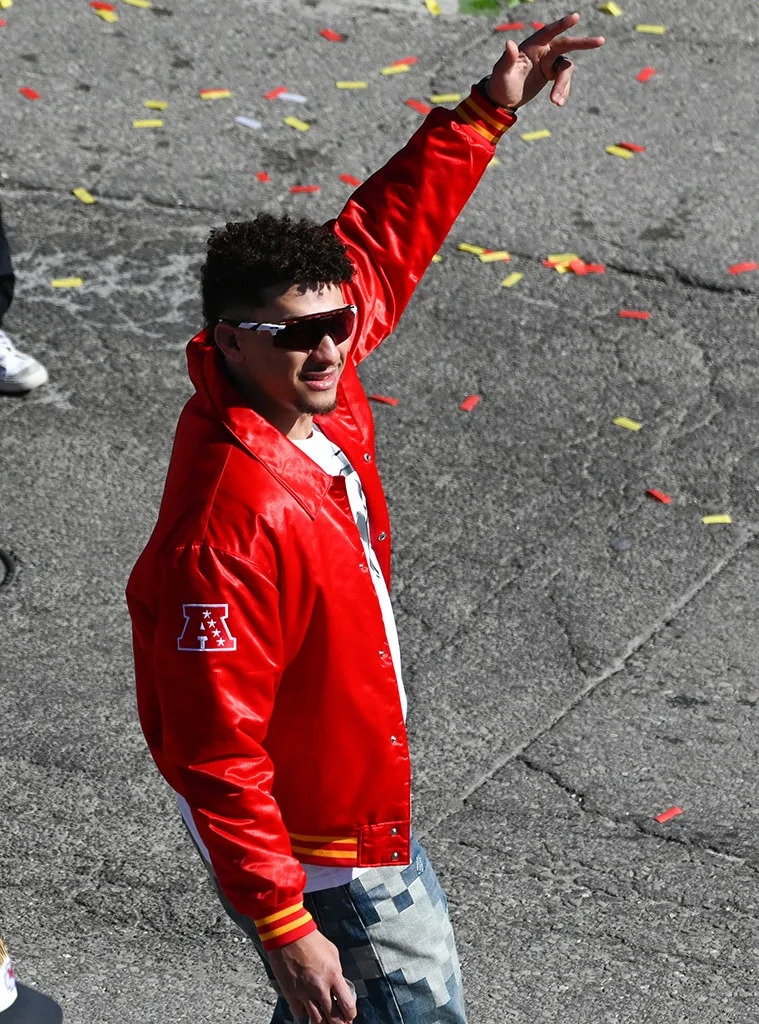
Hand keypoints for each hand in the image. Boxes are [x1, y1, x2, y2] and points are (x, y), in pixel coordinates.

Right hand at [267, 930, 356, 1023]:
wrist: (289, 934)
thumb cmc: (311, 940)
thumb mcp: (332, 953)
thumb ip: (336, 972)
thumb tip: (339, 987)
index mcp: (333, 975)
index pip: (347, 1006)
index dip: (350, 1015)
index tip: (349, 1016)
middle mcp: (319, 987)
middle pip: (333, 1018)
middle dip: (338, 1023)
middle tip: (340, 1023)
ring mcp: (304, 992)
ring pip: (316, 1020)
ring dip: (323, 1022)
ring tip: (325, 1020)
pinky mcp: (290, 993)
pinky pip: (300, 1013)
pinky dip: (305, 1013)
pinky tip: (307, 1007)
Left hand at [486, 12, 604, 110]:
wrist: (502, 99)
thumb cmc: (500, 84)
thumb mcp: (502, 74)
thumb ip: (507, 59)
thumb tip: (509, 44)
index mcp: (531, 46)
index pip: (548, 32)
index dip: (562, 25)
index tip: (576, 17)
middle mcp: (542, 51)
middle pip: (565, 44)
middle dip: (582, 43)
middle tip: (600, 41)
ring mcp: (548, 62)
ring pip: (565, 70)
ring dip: (563, 85)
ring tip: (556, 102)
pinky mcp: (551, 74)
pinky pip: (563, 81)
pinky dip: (563, 91)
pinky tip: (558, 103)